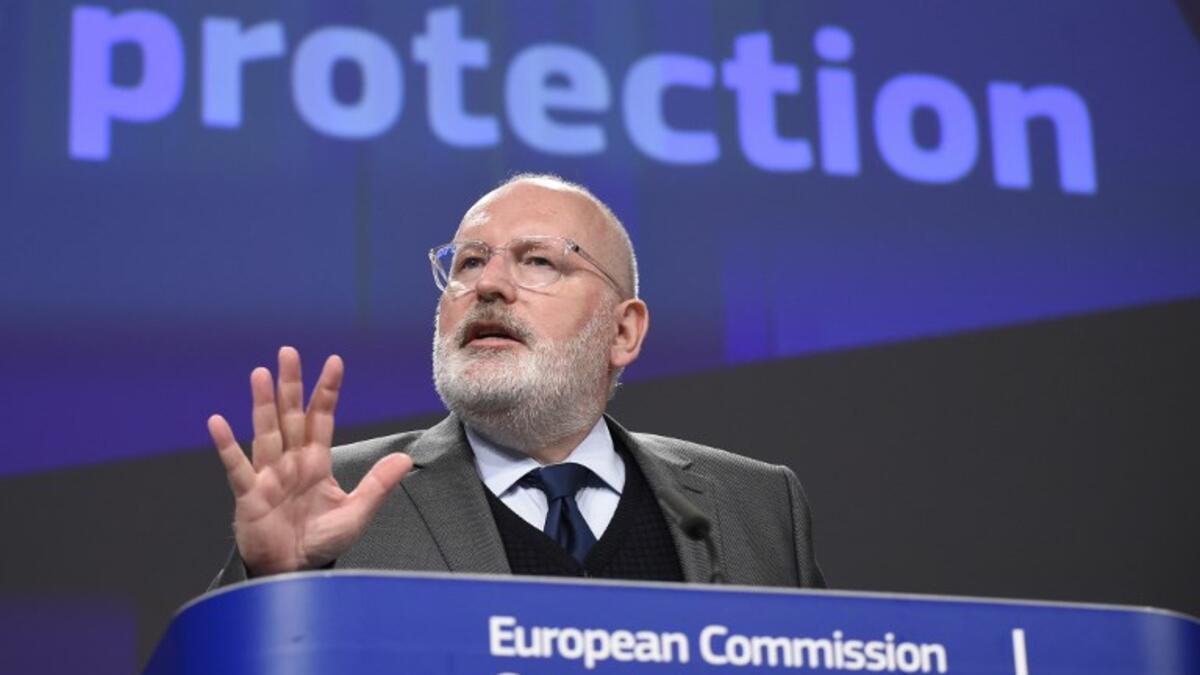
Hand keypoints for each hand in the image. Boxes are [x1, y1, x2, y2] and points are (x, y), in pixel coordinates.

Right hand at [207, 346, 412, 574]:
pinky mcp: (250, 495)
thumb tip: (406, 458)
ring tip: (260, 374)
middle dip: (290, 385)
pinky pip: (238, 467)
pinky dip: (226, 446)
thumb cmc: (321, 542)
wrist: (295, 573)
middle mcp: (291, 462)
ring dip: (262, 404)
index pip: (321, 418)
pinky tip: (218, 423)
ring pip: (266, 432)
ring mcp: (268, 476)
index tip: (334, 362)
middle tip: (289, 352)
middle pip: (290, 416)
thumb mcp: (357, 513)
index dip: (327, 391)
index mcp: (316, 462)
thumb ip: (378, 485)